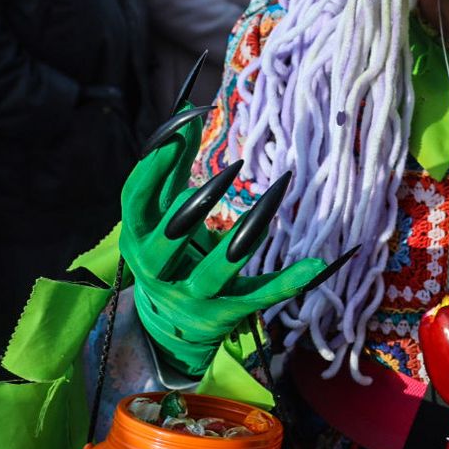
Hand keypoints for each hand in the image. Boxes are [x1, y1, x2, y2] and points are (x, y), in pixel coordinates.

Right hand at [120, 59, 348, 380]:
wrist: (166, 330)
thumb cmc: (168, 253)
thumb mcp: (162, 215)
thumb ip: (172, 171)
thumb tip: (185, 119)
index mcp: (138, 238)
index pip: (134, 200)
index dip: (153, 166)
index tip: (180, 130)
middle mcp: (157, 271)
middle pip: (168, 240)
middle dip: (193, 207)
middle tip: (228, 171)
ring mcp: (192, 296)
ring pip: (213, 273)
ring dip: (240, 242)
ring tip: (265, 212)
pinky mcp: (226, 313)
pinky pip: (258, 298)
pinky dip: (286, 283)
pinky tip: (314, 265)